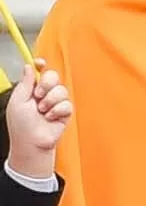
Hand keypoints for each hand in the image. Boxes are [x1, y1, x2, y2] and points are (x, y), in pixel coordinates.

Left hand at [5, 62, 69, 180]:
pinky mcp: (65, 112)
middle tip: (38, 95)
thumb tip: (29, 67)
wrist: (32, 141)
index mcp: (31, 89)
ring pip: (62, 90)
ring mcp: (55, 103)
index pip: (39, 72)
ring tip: (43, 111)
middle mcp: (44, 94)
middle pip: (54, 76)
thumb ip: (26, 82)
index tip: (40, 63)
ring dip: (51, 101)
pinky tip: (51, 117)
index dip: (41, 65)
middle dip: (47, 84)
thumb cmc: (21, 125)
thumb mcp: (18, 100)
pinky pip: (67, 104)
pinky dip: (58, 111)